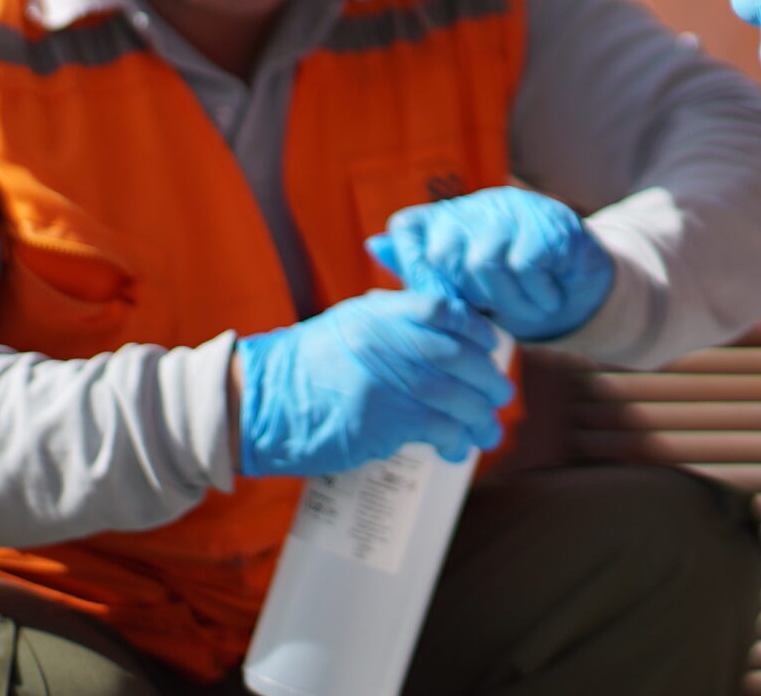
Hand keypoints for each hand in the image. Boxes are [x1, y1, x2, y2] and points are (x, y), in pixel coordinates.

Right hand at [234, 289, 512, 476]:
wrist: (258, 405)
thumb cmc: (306, 367)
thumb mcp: (350, 325)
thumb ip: (394, 321)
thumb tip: (446, 330)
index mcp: (379, 313)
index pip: (446, 311)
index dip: (477, 330)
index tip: (493, 348)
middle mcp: (385, 341)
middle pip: (458, 356)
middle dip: (487, 379)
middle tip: (502, 395)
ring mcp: (383, 382)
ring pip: (452, 397)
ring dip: (479, 417)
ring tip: (490, 430)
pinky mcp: (378, 422)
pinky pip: (432, 429)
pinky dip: (454, 440)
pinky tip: (459, 449)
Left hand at [368, 187, 615, 342]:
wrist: (581, 292)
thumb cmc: (514, 292)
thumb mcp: (465, 290)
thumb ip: (424, 272)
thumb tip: (374, 245)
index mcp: (453, 218)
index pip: (407, 227)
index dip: (411, 266)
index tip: (434, 304)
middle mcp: (479, 206)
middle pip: (443, 254)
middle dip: (467, 297)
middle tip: (495, 312)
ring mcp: (515, 209)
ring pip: (483, 263)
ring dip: (507, 300)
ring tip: (529, 306)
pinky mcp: (549, 221)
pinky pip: (524, 265)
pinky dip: (536, 294)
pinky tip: (549, 295)